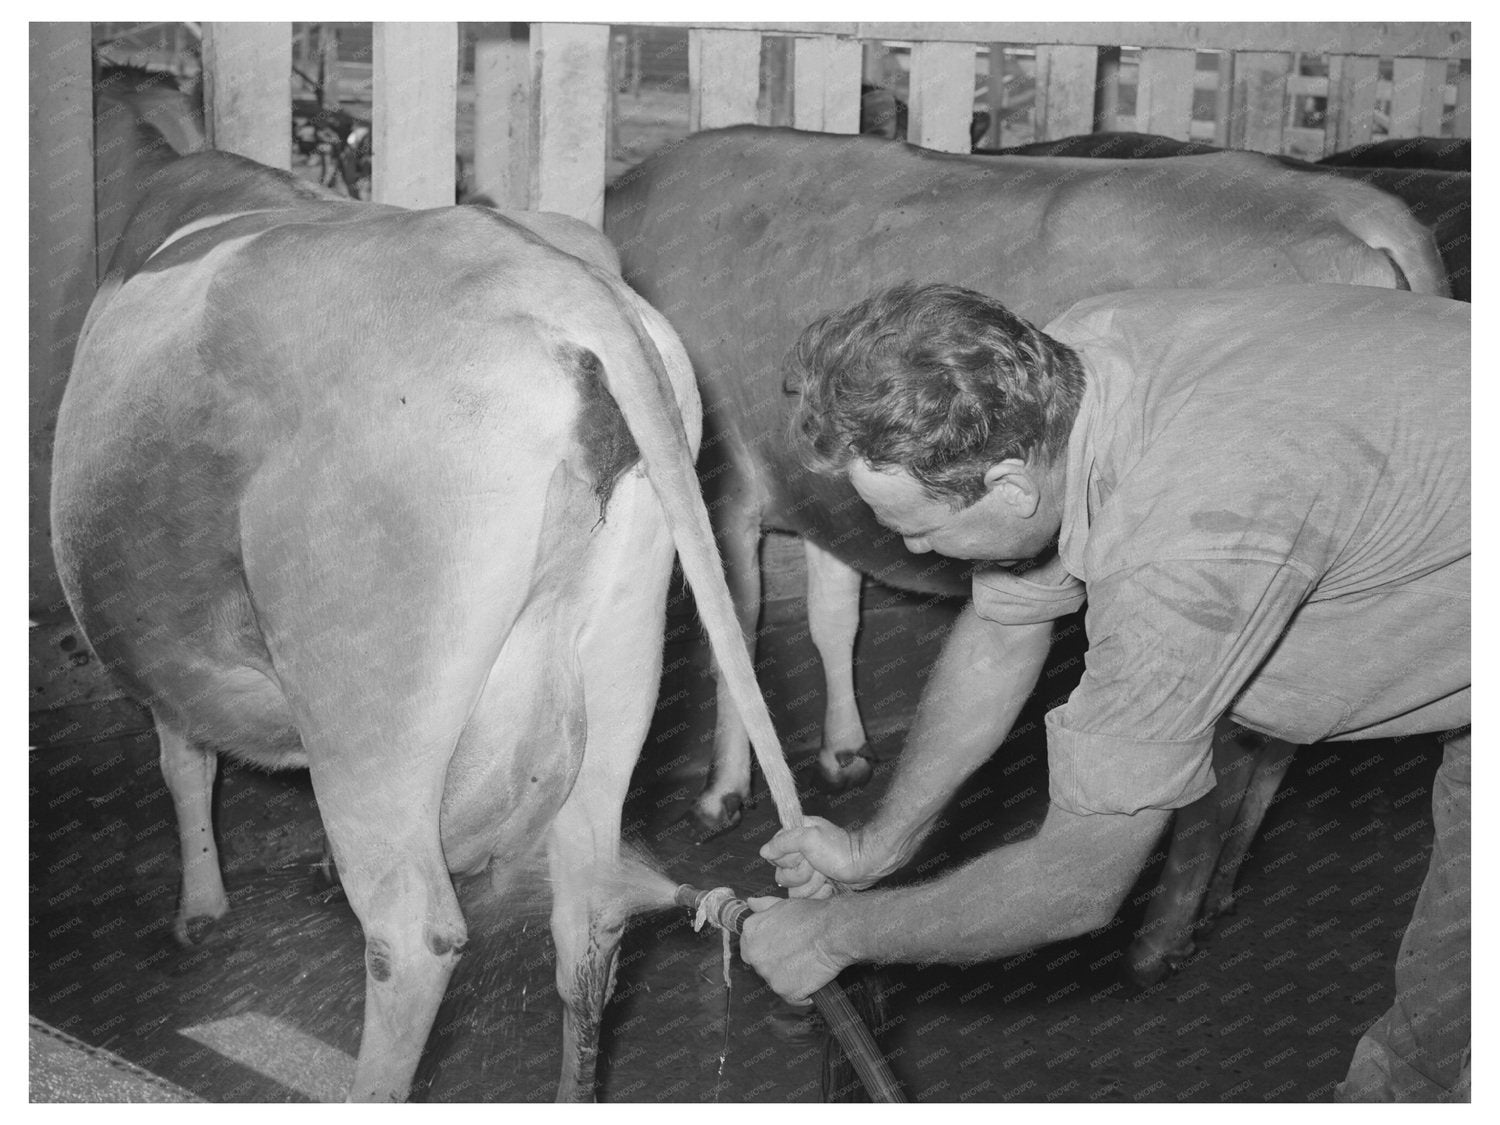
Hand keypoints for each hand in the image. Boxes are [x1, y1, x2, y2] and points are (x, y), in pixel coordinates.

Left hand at [740, 895, 848, 1003]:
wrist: (834, 932)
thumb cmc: (813, 916)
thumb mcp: (784, 905)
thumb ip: (764, 906)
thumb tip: (751, 903)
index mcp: (751, 932)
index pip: (749, 949)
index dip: (767, 950)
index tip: (780, 949)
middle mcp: (755, 955)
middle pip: (762, 967)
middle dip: (777, 964)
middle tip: (797, 955)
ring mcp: (768, 974)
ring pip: (777, 982)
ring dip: (790, 978)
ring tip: (807, 964)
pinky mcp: (785, 991)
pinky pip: (792, 997)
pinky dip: (803, 992)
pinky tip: (813, 977)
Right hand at [760, 816, 890, 898]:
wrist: (865, 865)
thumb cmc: (840, 849)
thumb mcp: (809, 838)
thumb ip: (783, 842)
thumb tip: (764, 852)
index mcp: (795, 837)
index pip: (773, 855)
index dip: (788, 859)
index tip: (805, 855)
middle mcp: (798, 855)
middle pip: (782, 876)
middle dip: (802, 874)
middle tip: (819, 865)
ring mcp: (807, 872)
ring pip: (793, 891)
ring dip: (812, 885)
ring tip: (826, 876)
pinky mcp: (816, 887)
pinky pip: (806, 899)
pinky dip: (819, 894)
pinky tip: (830, 886)